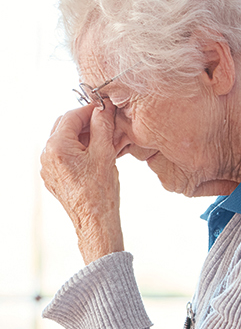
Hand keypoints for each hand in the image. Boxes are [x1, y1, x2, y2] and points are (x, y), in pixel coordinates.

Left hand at [40, 102, 123, 264]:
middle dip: (85, 122)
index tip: (104, 108)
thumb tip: (103, 108)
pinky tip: (96, 153)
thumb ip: (102, 125)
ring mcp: (48, 168)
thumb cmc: (100, 190)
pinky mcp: (54, 177)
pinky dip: (79, 148)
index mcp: (57, 147)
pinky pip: (64, 155)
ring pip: (65, 140)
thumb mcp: (105, 152)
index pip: (71, 116)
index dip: (90, 109)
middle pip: (64, 126)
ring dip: (83, 135)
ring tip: (104, 138)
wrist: (95, 220)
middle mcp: (47, 156)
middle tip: (105, 121)